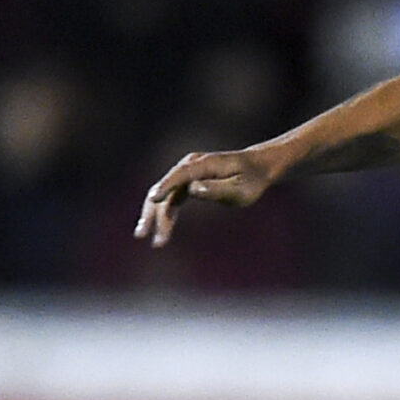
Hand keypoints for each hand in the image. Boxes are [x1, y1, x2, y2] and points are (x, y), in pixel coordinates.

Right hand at [134, 147, 280, 246]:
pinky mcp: (186, 180)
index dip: (166, 186)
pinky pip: (170, 198)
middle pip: (167, 188)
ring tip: (143, 235)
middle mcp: (190, 164)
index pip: (181, 175)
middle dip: (154, 211)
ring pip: (164, 194)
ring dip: (153, 215)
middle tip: (143, 234)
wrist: (256, 168)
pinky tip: (158, 229)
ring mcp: (186, 172)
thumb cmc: (251, 180)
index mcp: (204, 164)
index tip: (154, 199)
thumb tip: (194, 190)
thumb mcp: (241, 189)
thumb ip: (218, 189)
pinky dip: (163, 213)